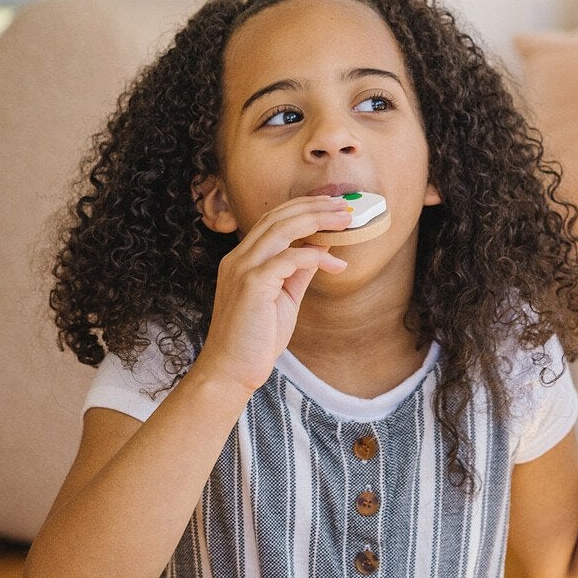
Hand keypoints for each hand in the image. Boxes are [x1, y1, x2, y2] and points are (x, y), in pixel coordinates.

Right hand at [192, 195, 351, 397]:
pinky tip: (336, 265)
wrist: (231, 371)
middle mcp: (238, 258)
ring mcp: (242, 269)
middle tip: (346, 206)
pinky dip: (316, 257)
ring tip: (346, 220)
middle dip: (315, 206)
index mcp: (242, 259)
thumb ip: (298, 271)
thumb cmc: (256, 340)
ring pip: (282, 228)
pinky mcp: (252, 284)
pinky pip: (289, 259)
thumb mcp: (284, 298)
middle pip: (278, 216)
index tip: (333, 206)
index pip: (272, 220)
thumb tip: (322, 248)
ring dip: (318, 220)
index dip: (304, 208)